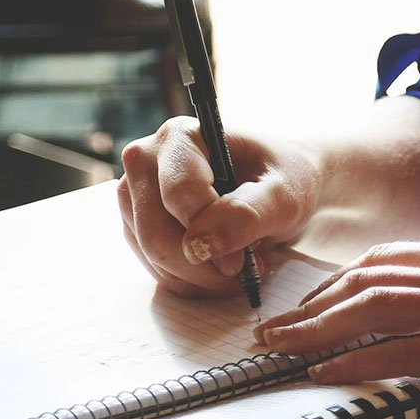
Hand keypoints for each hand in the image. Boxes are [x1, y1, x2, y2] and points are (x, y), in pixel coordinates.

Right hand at [117, 117, 322, 297]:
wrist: (279, 185)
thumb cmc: (284, 179)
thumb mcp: (283, 195)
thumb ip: (246, 214)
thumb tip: (200, 245)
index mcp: (180, 137)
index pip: (178, 196)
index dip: (212, 234)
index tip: (245, 259)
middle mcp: (146, 160)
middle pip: (156, 235)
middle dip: (204, 266)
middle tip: (246, 270)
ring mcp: (136, 195)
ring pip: (154, 258)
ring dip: (201, 277)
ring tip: (240, 265)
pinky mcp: (138, 226)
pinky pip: (157, 270)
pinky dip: (193, 281)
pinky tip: (221, 268)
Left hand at [253, 239, 419, 411]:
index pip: (383, 260)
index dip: (334, 283)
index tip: (306, 304)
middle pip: (365, 280)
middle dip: (310, 306)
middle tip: (272, 329)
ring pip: (374, 310)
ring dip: (317, 331)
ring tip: (281, 349)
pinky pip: (405, 352)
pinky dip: (358, 362)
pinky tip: (327, 373)